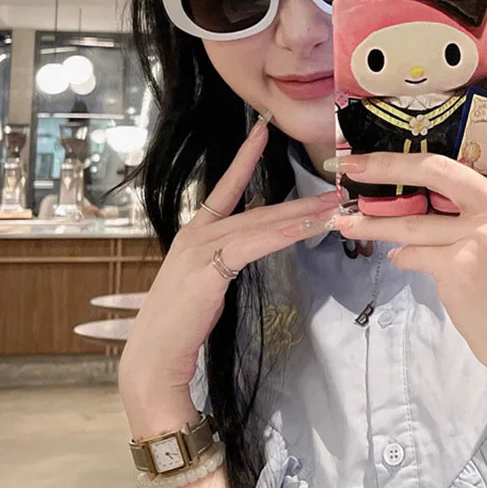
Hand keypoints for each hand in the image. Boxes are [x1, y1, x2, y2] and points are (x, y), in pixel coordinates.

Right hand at [118, 118, 339, 412]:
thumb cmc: (180, 323)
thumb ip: (227, 257)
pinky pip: (256, 244)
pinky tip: (310, 229)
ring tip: (333, 206)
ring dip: (302, 215)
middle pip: (258, 208)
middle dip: (299, 200)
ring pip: (262, 223)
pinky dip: (286, 235)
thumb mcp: (206, 279)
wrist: (153, 356)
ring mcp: (200, 246)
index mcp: (195, 232)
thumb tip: (256, 245)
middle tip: (333, 188)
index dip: (245, 157)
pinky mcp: (209, 266)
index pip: (226, 187)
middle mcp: (197, 231)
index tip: (262, 130)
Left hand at [331, 21, 486, 379]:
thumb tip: (417, 192)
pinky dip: (399, 254)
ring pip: (412, 218)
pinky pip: (412, 252)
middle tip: (349, 163)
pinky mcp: (463, 265)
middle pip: (439, 167)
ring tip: (342, 218)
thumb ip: (474, 200)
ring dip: (370, 221)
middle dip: (386, 166)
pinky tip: (398, 259)